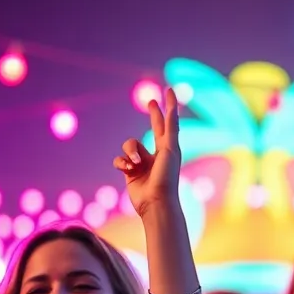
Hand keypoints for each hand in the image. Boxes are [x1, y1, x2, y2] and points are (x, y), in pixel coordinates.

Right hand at [114, 88, 180, 215]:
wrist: (156, 202)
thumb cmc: (166, 178)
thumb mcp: (170, 151)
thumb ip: (171, 130)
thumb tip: (173, 111)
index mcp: (169, 147)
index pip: (170, 122)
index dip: (169, 106)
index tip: (170, 91)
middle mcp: (158, 152)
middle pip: (155, 127)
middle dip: (154, 115)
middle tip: (151, 101)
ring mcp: (143, 162)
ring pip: (129, 144)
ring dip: (129, 151)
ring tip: (136, 163)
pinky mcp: (130, 173)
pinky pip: (119, 159)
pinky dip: (122, 163)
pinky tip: (128, 170)